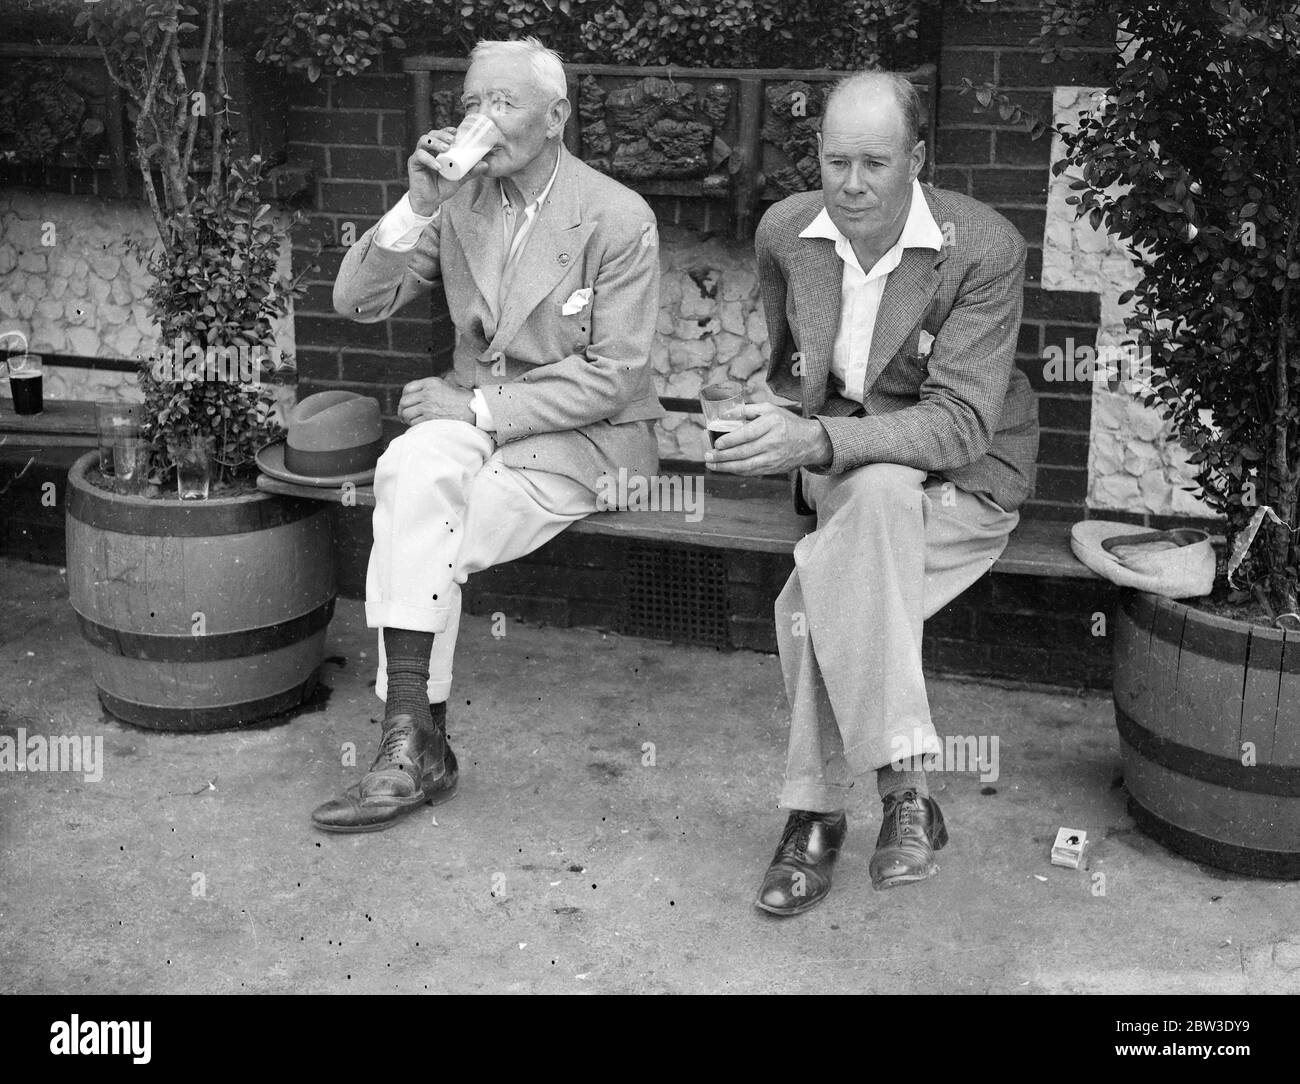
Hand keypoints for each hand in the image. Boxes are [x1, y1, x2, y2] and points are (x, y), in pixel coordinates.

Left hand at [397, 376, 474, 426]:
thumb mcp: (443, 385)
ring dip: (407, 419)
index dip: (404, 397)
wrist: (472, 408)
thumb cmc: (459, 398)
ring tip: (410, 421)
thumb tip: (411, 398)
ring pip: (407, 414)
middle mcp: (427, 393)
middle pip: (404, 402)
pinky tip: (418, 425)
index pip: (408, 388)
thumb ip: (428, 388)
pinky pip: (414, 423)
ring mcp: (428, 406)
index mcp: (430, 383)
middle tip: (404, 415)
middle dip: (402, 409)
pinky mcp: (430, 419)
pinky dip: (414, 425)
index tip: (405, 403)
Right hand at [406, 126, 489, 215]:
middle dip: (441, 134)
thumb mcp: (459, 178)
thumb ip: (470, 171)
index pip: (439, 135)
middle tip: (452, 140)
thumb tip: (486, 164)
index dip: (446, 131)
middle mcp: (427, 150)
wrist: (431, 201)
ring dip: (435, 142)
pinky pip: (419, 156)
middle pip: (431, 134)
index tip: (456, 131)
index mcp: (437, 150)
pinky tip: (438, 165)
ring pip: (423, 141)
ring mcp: (419, 156)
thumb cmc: (443, 186)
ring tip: (446, 149)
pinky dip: (429, 159)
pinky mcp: (413, 164)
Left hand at [704, 403, 832, 474]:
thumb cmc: (786, 422)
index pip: (748, 434)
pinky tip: (724, 468)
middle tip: (707, 455)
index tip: (717, 443)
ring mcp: (773, 458)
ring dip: (726, 466)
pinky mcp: (773, 468)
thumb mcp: (770, 409)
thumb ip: (748, 410)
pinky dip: (736, 471)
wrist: (810, 442)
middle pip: (744, 452)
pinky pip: (752, 471)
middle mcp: (773, 442)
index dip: (731, 440)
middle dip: (723, 456)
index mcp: (772, 424)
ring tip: (710, 464)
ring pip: (746, 465)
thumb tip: (725, 414)